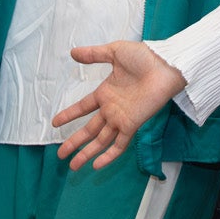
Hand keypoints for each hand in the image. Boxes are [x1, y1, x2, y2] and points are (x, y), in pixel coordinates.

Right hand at [53, 41, 186, 170]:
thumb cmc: (143, 57)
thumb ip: (93, 54)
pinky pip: (119, 144)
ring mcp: (121, 118)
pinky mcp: (132, 124)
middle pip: (89, 130)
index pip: (83, 108)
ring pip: (100, 140)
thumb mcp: (114, 52)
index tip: (55, 123)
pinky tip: (96, 165)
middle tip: (60, 155)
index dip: (69, 115)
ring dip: (86, 153)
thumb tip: (72, 52)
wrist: (164, 65)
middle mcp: (111, 109)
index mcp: (105, 93)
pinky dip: (108, 156)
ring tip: (73, 166)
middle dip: (74, 142)